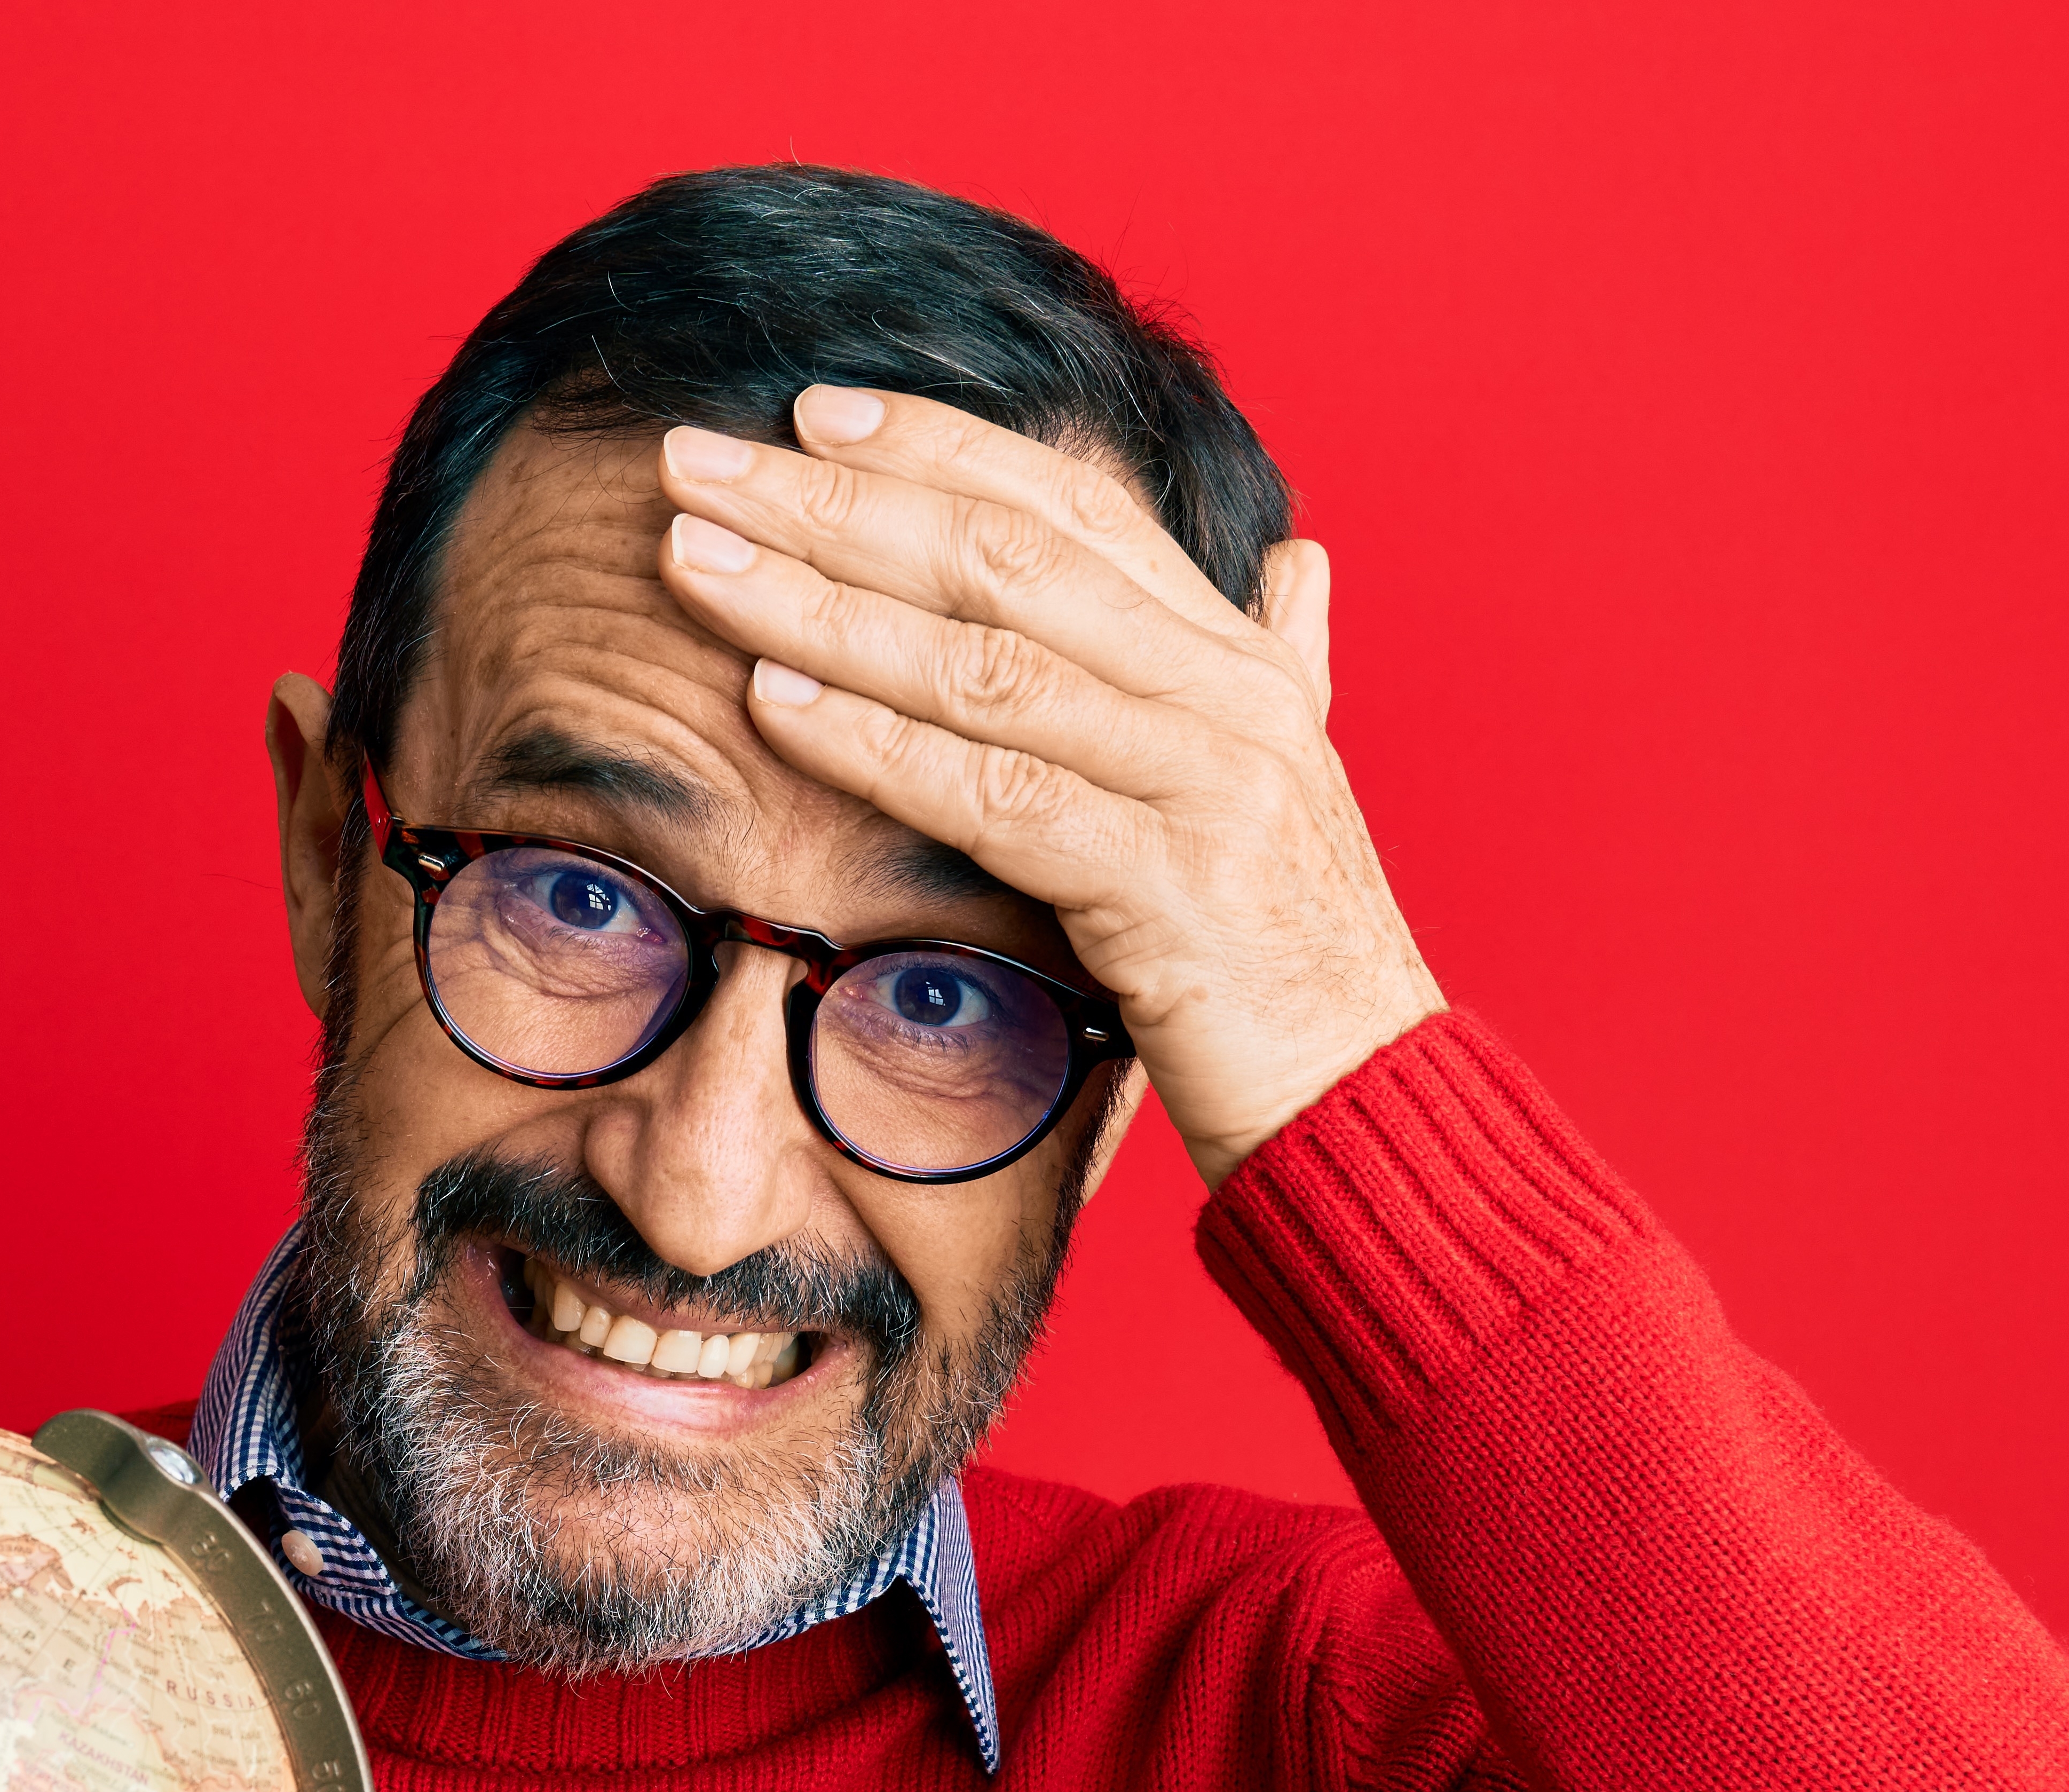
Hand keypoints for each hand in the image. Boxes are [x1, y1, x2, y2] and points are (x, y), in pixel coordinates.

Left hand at [653, 390, 1446, 1180]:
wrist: (1372, 1101)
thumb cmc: (1294, 963)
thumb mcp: (1289, 793)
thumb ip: (1284, 664)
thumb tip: (1298, 561)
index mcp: (1240, 660)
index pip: (1073, 506)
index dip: (938, 447)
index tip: (810, 412)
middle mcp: (1228, 695)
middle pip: (1004, 557)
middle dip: (837, 502)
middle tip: (698, 463)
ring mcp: (1206, 781)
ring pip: (984, 660)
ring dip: (819, 606)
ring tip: (696, 564)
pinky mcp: (1169, 883)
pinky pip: (994, 791)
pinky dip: (875, 742)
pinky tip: (770, 703)